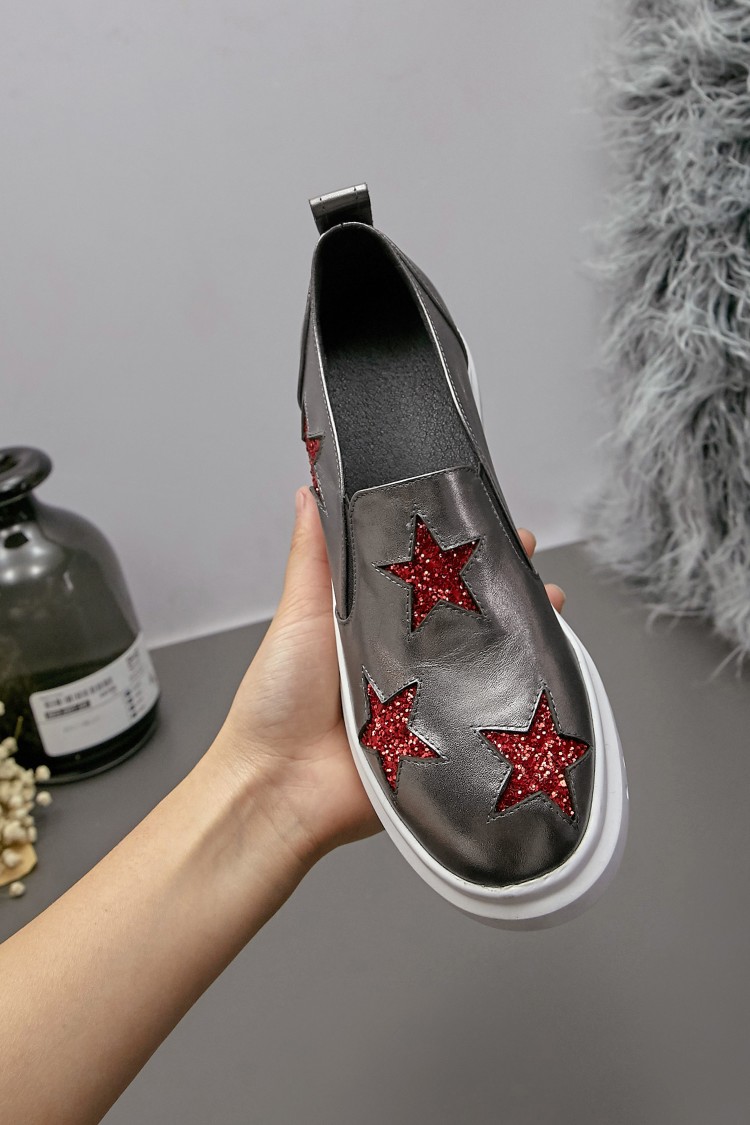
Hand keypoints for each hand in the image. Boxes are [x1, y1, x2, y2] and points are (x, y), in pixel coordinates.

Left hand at [214, 487, 566, 862]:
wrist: (280, 789)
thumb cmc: (277, 703)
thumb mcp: (299, 614)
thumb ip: (315, 556)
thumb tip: (309, 491)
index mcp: (375, 622)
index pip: (428, 575)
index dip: (460, 548)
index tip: (489, 519)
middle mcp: (409, 657)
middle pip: (468, 615)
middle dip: (505, 587)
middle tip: (528, 562)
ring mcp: (432, 699)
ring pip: (488, 660)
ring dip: (523, 634)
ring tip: (549, 606)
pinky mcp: (447, 740)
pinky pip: (489, 713)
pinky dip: (518, 693)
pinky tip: (542, 670)